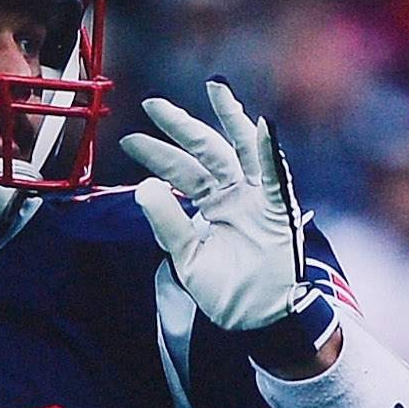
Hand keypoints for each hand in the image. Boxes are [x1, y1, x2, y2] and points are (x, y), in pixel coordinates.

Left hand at [121, 82, 330, 356]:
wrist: (262, 319)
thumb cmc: (228, 293)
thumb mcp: (186, 258)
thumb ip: (167, 224)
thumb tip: (144, 187)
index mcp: (212, 206)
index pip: (182, 173)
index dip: (157, 155)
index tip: (129, 140)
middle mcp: (235, 195)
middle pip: (207, 151)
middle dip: (181, 127)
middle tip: (153, 105)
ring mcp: (258, 198)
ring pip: (242, 150)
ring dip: (229, 118)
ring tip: (214, 88)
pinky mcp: (279, 209)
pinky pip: (274, 175)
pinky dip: (268, 150)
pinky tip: (260, 124)